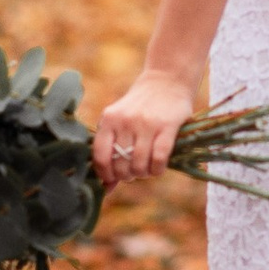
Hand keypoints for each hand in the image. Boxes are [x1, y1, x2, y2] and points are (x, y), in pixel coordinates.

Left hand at [94, 69, 191, 187]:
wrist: (167, 80)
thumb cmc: (140, 107)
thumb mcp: (120, 121)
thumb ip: (111, 150)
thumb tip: (106, 188)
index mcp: (109, 119)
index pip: (100, 156)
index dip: (105, 174)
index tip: (112, 178)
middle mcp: (126, 121)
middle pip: (121, 164)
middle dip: (127, 175)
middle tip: (133, 172)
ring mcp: (147, 123)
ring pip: (139, 164)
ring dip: (143, 174)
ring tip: (146, 170)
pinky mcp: (168, 126)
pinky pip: (159, 159)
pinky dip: (157, 169)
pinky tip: (157, 167)